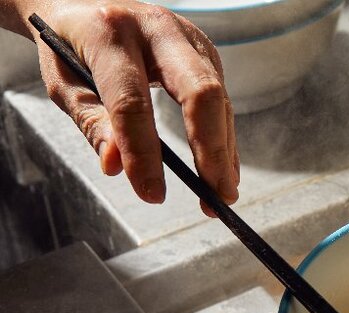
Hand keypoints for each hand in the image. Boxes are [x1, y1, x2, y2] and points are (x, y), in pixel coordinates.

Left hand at [17, 0, 238, 213]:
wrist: (86, 1)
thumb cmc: (71, 46)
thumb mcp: (64, 83)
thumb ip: (92, 123)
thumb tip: (116, 166)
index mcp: (110, 31)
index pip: (132, 101)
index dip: (143, 152)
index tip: (151, 194)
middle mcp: (158, 28)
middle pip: (200, 92)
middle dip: (211, 150)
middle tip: (215, 197)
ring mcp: (189, 38)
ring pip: (219, 99)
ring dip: (224, 153)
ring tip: (221, 196)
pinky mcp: (205, 53)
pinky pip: (222, 101)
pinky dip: (224, 140)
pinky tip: (224, 172)